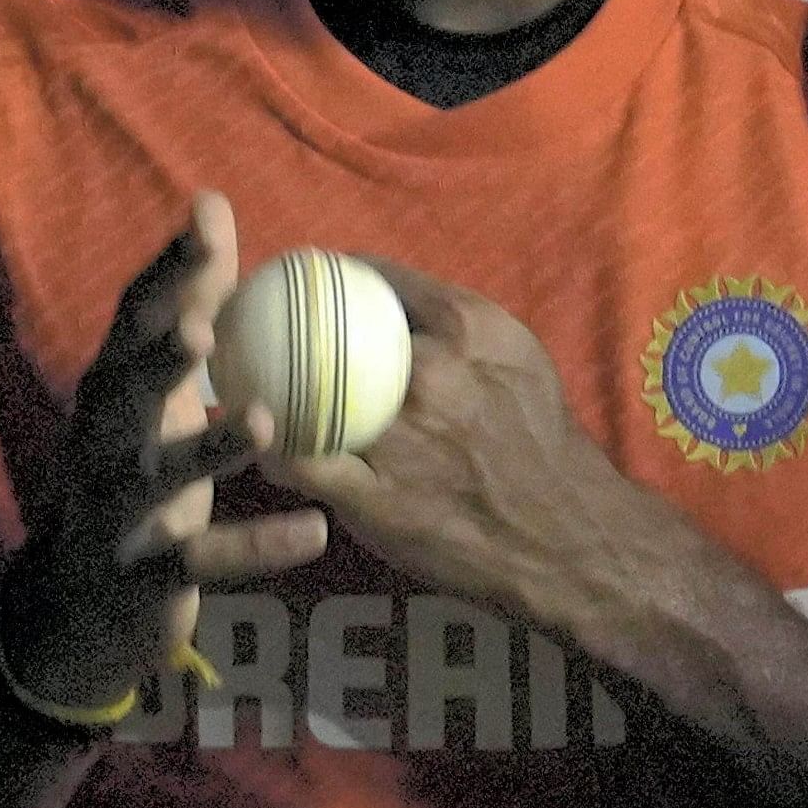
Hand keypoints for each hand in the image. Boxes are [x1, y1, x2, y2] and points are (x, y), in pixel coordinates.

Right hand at [0, 192, 330, 712]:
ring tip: (264, 419)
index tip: (208, 219)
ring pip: (159, 477)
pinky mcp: (146, 575)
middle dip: (157, 359)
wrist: (82, 601)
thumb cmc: (136, 464)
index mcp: (112, 389)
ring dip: (208, 449)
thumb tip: (213, 202)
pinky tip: (317, 532)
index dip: (167, 270)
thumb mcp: (155, 386)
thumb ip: (188, 301)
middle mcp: (104, 443)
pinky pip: (205, 562)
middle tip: (200, 328)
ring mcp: (118, 512)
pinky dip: (257, 547)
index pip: (131, 318)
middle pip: (123, 391)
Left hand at [263, 258, 638, 623]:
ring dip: (267, 384)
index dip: (331, 272)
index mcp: (469, 328)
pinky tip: (259, 442)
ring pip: (305, 396)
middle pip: (328, 330)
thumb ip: (462, 328)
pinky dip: (274, 449)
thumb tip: (404, 304)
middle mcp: (431, 373)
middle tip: (255, 319)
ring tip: (239, 373)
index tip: (306, 277)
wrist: (567, 535)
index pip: (376, 277)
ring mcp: (401, 438)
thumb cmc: (545, 444)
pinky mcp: (378, 499)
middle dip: (282, 318)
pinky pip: (304, 465)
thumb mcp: (520, 360)